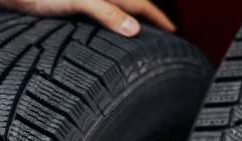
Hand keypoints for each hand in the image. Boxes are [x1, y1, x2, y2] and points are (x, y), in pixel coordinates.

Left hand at [0, 0, 174, 36]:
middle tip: (161, 35)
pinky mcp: (68, 6)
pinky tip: (103, 35)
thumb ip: (105, 12)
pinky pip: (96, 16)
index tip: (174, 32)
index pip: (141, 4)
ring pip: (113, 9)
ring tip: (137, 35)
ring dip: (127, 20)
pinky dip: (106, 24)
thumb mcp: (76, 1)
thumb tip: (134, 30)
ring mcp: (83, 2)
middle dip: (146, 19)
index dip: (158, 18)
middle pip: (130, 5)